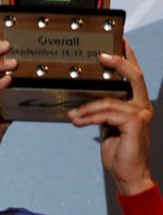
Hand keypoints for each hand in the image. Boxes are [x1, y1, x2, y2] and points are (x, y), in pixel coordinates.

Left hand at [71, 39, 154, 195]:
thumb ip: (103, 110)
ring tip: (72, 115)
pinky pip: (107, 113)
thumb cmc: (119, 150)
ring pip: (109, 99)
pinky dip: (89, 117)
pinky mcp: (135, 124)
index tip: (119, 41)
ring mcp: (141, 114)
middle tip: (100, 56)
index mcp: (137, 103)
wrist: (128, 174)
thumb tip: (83, 100)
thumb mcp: (108, 125)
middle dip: (117, 63)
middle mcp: (143, 105)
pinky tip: (77, 121)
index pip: (134, 75)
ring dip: (86, 107)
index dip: (128, 57)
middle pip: (134, 76)